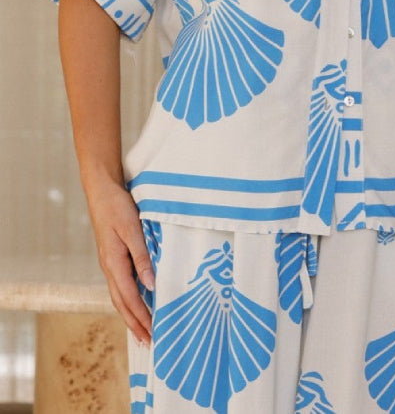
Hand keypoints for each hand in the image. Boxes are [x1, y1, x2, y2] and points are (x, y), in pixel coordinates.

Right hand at [86, 178, 153, 344]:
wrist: (102, 190)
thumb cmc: (118, 207)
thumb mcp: (133, 229)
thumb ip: (142, 257)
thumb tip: (151, 285)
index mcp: (113, 263)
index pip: (130, 298)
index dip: (142, 317)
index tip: (154, 333)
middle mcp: (109, 267)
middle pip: (122, 303)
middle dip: (135, 324)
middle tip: (149, 343)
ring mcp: (108, 263)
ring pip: (119, 296)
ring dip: (130, 315)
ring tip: (142, 331)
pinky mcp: (111, 257)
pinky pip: (119, 285)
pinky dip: (128, 300)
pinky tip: (135, 302)